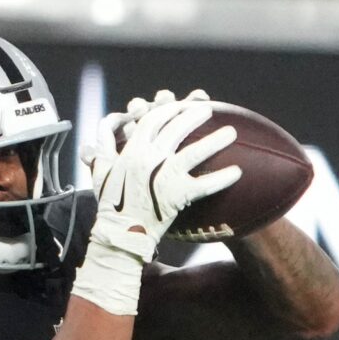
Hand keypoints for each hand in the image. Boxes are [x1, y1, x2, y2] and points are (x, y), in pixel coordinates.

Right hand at [82, 94, 240, 271]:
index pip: (152, 121)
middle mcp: (148, 159)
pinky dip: (221, 179)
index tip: (180, 104)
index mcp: (131, 150)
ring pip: (192, 152)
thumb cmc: (110, 203)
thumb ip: (104, 142)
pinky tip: (237, 173)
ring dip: (214, 141)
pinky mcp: (176, 196)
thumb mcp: (100, 169)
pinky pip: (203, 185)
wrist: (119, 235)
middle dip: (193, 115)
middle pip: (175, 129)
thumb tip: (111, 121)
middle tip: (208, 110)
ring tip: (231, 132)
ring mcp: (163, 177)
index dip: (168, 110)